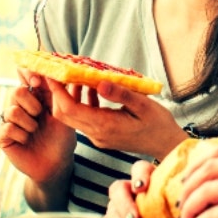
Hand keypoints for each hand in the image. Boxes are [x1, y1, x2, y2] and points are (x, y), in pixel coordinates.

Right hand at [0, 71, 76, 185]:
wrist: (56, 164)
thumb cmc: (61, 138)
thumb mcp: (63, 113)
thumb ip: (56, 94)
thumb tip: (50, 73)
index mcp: (35, 97)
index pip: (25, 77)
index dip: (28, 74)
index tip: (36, 80)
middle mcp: (20, 106)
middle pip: (17, 92)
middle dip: (32, 104)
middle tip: (40, 115)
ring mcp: (10, 121)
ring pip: (12, 111)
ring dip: (29, 123)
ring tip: (35, 131)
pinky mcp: (3, 137)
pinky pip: (7, 128)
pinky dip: (21, 135)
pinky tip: (26, 140)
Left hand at [47, 78, 184, 159]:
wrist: (166, 144)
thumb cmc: (158, 124)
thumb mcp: (143, 104)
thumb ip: (120, 94)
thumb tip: (99, 83)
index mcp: (105, 126)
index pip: (70, 109)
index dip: (57, 92)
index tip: (51, 74)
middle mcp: (97, 134)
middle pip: (65, 115)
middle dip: (56, 94)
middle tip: (55, 73)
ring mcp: (98, 136)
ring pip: (73, 117)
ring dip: (69, 97)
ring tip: (72, 76)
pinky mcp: (102, 135)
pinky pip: (84, 118)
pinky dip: (82, 102)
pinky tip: (92, 87)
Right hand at [105, 160, 192, 217]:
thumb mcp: (183, 211)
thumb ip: (180, 204)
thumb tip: (183, 206)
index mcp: (148, 180)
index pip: (139, 169)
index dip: (138, 176)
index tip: (141, 187)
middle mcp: (128, 192)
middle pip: (117, 191)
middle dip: (125, 205)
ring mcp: (118, 210)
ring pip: (112, 216)